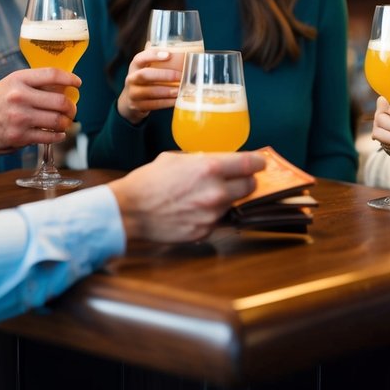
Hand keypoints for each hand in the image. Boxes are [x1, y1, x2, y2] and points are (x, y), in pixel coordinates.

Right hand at [0, 68, 79, 152]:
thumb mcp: (9, 84)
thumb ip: (32, 84)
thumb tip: (63, 87)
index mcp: (18, 79)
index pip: (52, 74)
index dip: (70, 78)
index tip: (77, 83)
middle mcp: (19, 96)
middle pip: (61, 101)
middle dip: (72, 107)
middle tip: (72, 109)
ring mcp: (20, 118)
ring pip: (58, 121)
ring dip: (66, 123)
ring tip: (65, 122)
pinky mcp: (19, 137)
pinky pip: (49, 137)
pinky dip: (58, 136)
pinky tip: (58, 133)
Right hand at [109, 151, 265, 242]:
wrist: (130, 211)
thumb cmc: (148, 181)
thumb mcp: (175, 158)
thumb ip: (200, 159)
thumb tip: (215, 161)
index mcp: (210, 167)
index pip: (250, 164)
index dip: (258, 162)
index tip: (259, 162)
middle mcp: (216, 191)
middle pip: (250, 186)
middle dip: (245, 181)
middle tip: (236, 179)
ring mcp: (212, 214)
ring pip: (233, 204)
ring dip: (225, 199)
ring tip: (204, 196)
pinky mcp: (205, 231)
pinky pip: (218, 221)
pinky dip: (211, 215)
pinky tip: (193, 210)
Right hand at [116, 49, 182, 123]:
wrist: (129, 101)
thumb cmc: (144, 80)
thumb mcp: (146, 68)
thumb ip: (156, 58)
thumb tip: (177, 46)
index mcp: (135, 66)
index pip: (140, 58)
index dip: (153, 55)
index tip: (169, 55)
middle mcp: (131, 78)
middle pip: (144, 75)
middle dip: (163, 75)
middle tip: (179, 76)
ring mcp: (132, 93)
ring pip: (149, 92)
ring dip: (166, 91)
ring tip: (179, 90)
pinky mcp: (137, 106)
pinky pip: (152, 105)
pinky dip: (165, 103)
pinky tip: (175, 100)